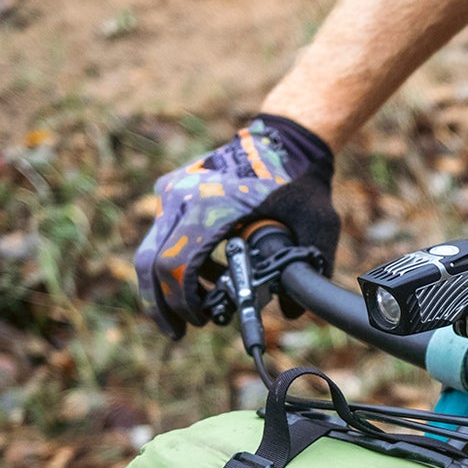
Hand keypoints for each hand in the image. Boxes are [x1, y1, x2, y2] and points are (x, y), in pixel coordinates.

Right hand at [132, 114, 338, 336]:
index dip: (183, 301)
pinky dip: (179, 260)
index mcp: (209, 205)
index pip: (176, 264)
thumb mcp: (318, 224)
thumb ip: (307, 268)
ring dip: (169, 284)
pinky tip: (210, 277)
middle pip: (149, 261)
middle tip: (177, 331)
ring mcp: (173, 191)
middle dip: (160, 303)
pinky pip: (165, 233)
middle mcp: (181, 197)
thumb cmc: (300, 180)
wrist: (284, 136)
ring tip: (201, 308)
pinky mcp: (175, 190)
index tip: (200, 321)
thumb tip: (291, 311)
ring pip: (152, 249)